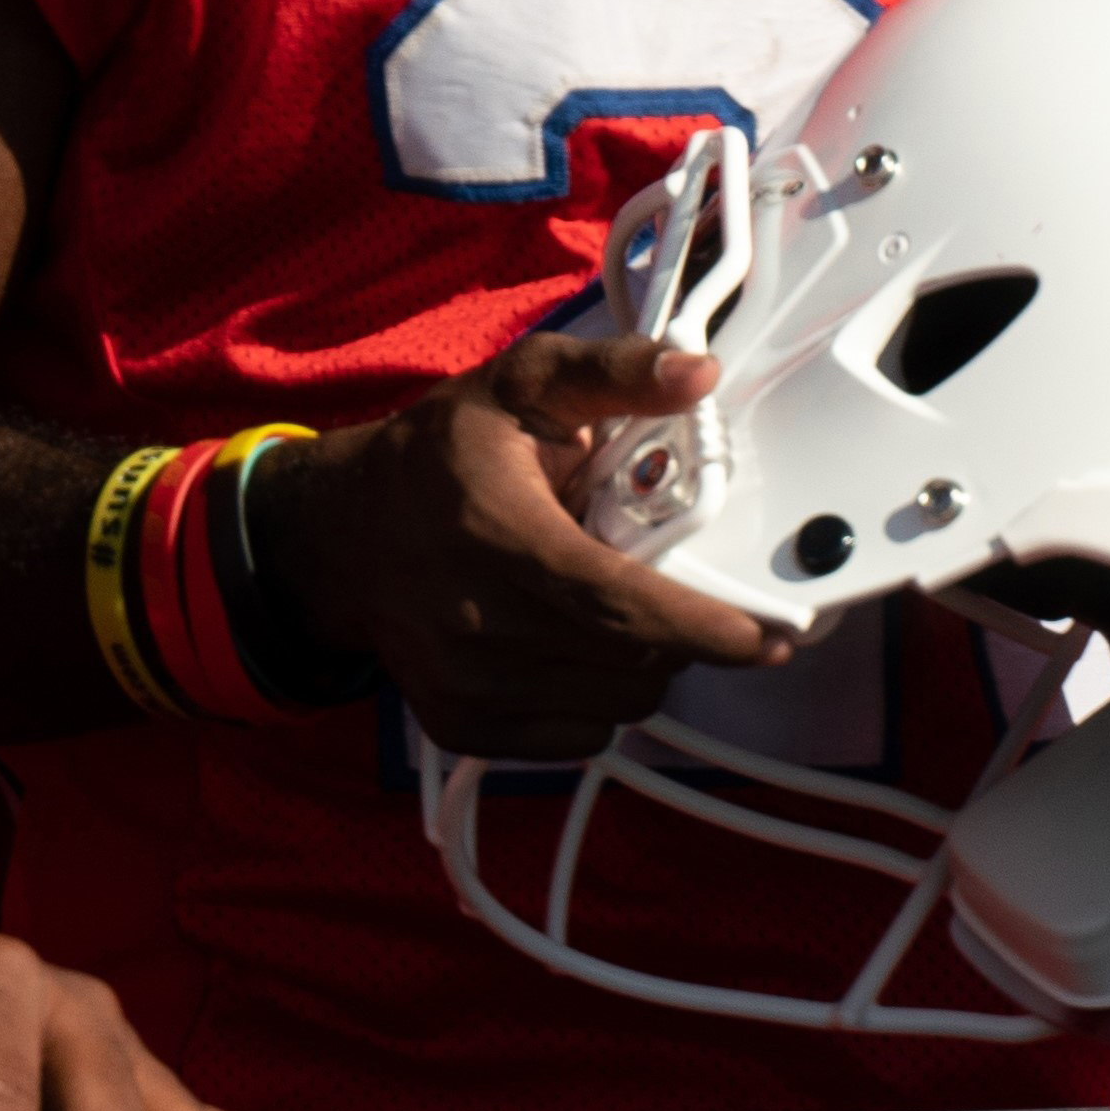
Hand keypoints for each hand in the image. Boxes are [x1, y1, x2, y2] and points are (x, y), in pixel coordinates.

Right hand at [260, 331, 790, 759]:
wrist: (338, 533)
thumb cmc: (440, 455)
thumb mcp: (520, 386)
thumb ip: (613, 374)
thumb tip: (699, 374)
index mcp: (498, 535)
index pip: (619, 604)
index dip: (704, 628)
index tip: (771, 637)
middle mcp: (476, 623)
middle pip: (632, 662)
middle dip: (678, 634)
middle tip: (674, 591)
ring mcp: (466, 685)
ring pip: (614, 706)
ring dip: (639, 666)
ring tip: (609, 610)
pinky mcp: (463, 727)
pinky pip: (577, 736)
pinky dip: (596, 699)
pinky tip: (568, 645)